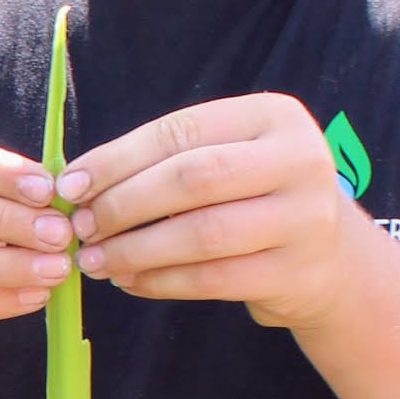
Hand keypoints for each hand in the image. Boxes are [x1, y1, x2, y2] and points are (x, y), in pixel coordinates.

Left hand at [61, 94, 370, 329]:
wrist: (330, 257)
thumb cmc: (255, 197)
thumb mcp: (227, 158)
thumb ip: (165, 161)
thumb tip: (75, 182)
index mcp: (275, 116)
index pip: (181, 131)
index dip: (117, 159)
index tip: (69, 185)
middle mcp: (300, 160)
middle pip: (192, 179)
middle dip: (124, 204)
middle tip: (82, 227)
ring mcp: (305, 219)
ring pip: (201, 234)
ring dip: (135, 250)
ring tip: (94, 260)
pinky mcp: (296, 273)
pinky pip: (213, 280)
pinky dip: (161, 282)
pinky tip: (129, 282)